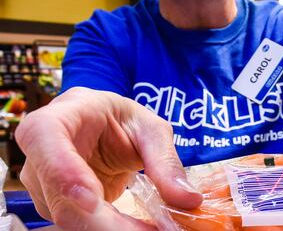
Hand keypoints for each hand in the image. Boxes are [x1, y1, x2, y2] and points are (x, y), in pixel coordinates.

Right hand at [16, 88, 201, 229]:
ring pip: (69, 219)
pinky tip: (139, 229)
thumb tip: (187, 199)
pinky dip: (112, 230)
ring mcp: (42, 187)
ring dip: (113, 229)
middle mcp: (37, 158)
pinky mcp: (55, 208)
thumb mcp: (149, 129)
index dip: (66, 173)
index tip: (93, 199)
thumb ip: (165, 161)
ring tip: (153, 229)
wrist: (100, 127)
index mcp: (52, 122)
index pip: (47, 144)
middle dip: (105, 221)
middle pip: (60, 197)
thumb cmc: (118, 120)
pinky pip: (81, 225)